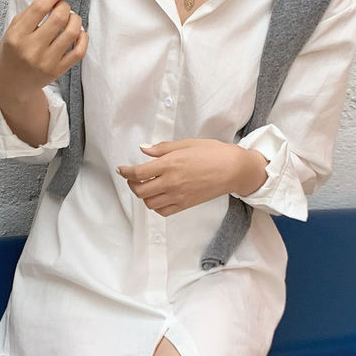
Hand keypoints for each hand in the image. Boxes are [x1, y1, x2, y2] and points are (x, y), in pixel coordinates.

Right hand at [0, 0, 87, 101]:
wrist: (13, 84)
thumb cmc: (12, 52)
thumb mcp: (12, 31)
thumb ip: (30, 14)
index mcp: (17, 36)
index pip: (39, 8)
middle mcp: (32, 49)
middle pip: (59, 18)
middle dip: (64, 6)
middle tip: (61, 7)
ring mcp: (47, 61)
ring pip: (72, 32)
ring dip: (75, 19)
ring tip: (70, 18)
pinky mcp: (59, 71)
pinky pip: (79, 51)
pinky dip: (83, 37)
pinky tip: (78, 32)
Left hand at [116, 139, 268, 216]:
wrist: (233, 169)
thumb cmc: (213, 153)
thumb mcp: (186, 144)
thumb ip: (162, 148)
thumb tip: (143, 149)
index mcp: (170, 164)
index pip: (138, 173)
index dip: (125, 172)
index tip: (122, 169)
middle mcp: (171, 182)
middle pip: (140, 190)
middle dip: (132, 184)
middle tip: (132, 177)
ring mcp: (178, 196)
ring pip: (149, 203)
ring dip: (143, 195)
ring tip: (146, 186)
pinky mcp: (185, 204)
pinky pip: (163, 211)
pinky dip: (155, 206)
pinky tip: (158, 196)